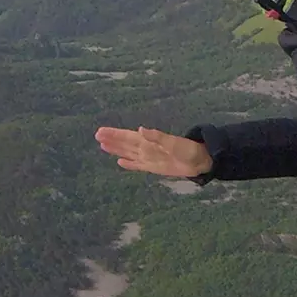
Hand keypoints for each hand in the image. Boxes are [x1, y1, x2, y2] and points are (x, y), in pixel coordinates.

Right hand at [96, 126, 213, 176]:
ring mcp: (149, 158)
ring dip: (116, 150)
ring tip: (103, 146)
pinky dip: (128, 164)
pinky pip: (137, 165)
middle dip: (111, 140)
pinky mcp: (153, 167)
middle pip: (125, 143)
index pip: (127, 136)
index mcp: (148, 141)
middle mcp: (146, 148)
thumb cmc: (187, 150)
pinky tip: (120, 163)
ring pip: (128, 153)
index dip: (114, 134)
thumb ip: (156, 137)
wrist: (199, 161)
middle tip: (97, 136)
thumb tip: (140, 129)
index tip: (101, 132)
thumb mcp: (172, 142)